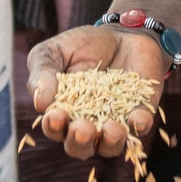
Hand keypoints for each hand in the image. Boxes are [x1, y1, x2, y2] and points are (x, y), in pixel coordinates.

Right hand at [26, 25, 169, 159]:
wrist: (121, 34)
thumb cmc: (81, 46)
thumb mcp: (54, 51)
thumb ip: (42, 72)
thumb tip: (40, 102)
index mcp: (62, 114)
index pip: (55, 129)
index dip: (53, 126)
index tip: (56, 115)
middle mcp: (87, 126)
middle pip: (80, 147)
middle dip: (80, 142)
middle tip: (81, 129)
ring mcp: (115, 122)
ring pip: (110, 146)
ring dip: (110, 142)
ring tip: (111, 129)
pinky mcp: (140, 113)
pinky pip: (140, 126)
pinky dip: (139, 124)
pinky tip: (137, 118)